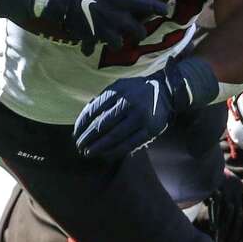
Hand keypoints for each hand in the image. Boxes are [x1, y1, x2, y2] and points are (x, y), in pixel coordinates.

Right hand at [43, 0, 167, 54]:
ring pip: (119, 44)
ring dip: (118, 41)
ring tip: (115, 37)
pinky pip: (92, 48)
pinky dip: (91, 47)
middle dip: (138, 31)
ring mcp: (105, 30)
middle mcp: (120, 19)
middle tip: (137, 28)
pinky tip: (89, 45)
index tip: (165, 11)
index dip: (161, 9)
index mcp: (126, 1)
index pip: (152, 7)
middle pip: (139, 33)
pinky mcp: (90, 37)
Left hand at [74, 58, 216, 159]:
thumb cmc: (137, 91)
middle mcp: (129, 103)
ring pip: (114, 137)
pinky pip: (129, 144)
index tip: (76, 133)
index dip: (82, 124)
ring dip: (98, 147)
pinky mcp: (150, 130)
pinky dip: (115, 151)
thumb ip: (102, 99)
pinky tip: (106, 154)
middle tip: (79, 146)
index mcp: (119, 91)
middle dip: (87, 138)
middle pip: (102, 125)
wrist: (167, 91)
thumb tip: (83, 119)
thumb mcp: (120, 86)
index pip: (93, 110)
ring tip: (89, 153)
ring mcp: (141, 118)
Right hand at [209, 169, 242, 241]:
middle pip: (239, 217)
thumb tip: (220, 224)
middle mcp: (236, 190)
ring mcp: (226, 189)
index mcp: (240, 190)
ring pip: (228, 215)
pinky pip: (217, 207)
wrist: (203, 158)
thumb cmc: (210, 176)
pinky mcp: (215, 188)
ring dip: (225, 231)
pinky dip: (216, 219)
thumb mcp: (222, 187)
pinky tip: (214, 230)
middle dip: (235, 235)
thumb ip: (224, 203)